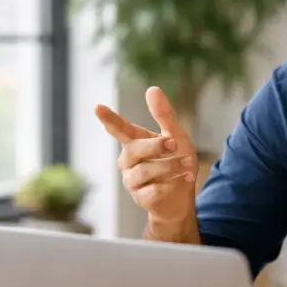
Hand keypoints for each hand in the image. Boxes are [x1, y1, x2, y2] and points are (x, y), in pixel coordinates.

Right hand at [95, 87, 198, 223]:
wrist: (183, 197)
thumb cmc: (177, 162)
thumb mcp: (176, 137)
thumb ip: (164, 115)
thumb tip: (152, 89)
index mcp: (135, 142)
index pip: (120, 129)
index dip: (109, 118)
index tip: (97, 107)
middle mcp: (129, 161)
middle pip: (134, 150)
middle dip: (155, 146)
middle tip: (173, 144)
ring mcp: (132, 181)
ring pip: (144, 171)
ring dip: (170, 167)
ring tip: (188, 165)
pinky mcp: (141, 198)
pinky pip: (152, 190)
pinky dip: (171, 184)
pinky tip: (184, 180)